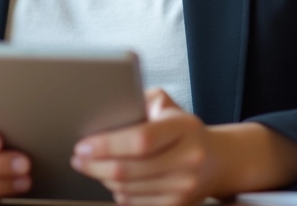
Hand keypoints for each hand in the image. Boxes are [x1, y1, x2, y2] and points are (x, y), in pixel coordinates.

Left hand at [71, 88, 217, 205]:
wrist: (217, 160)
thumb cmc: (183, 129)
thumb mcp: (167, 105)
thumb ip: (139, 101)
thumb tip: (106, 108)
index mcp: (185, 128)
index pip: (141, 139)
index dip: (107, 145)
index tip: (84, 145)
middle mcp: (189, 159)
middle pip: (129, 170)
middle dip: (95, 165)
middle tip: (78, 158)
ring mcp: (184, 187)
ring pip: (128, 189)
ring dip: (103, 179)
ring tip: (93, 166)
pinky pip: (135, 203)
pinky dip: (118, 192)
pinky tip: (113, 179)